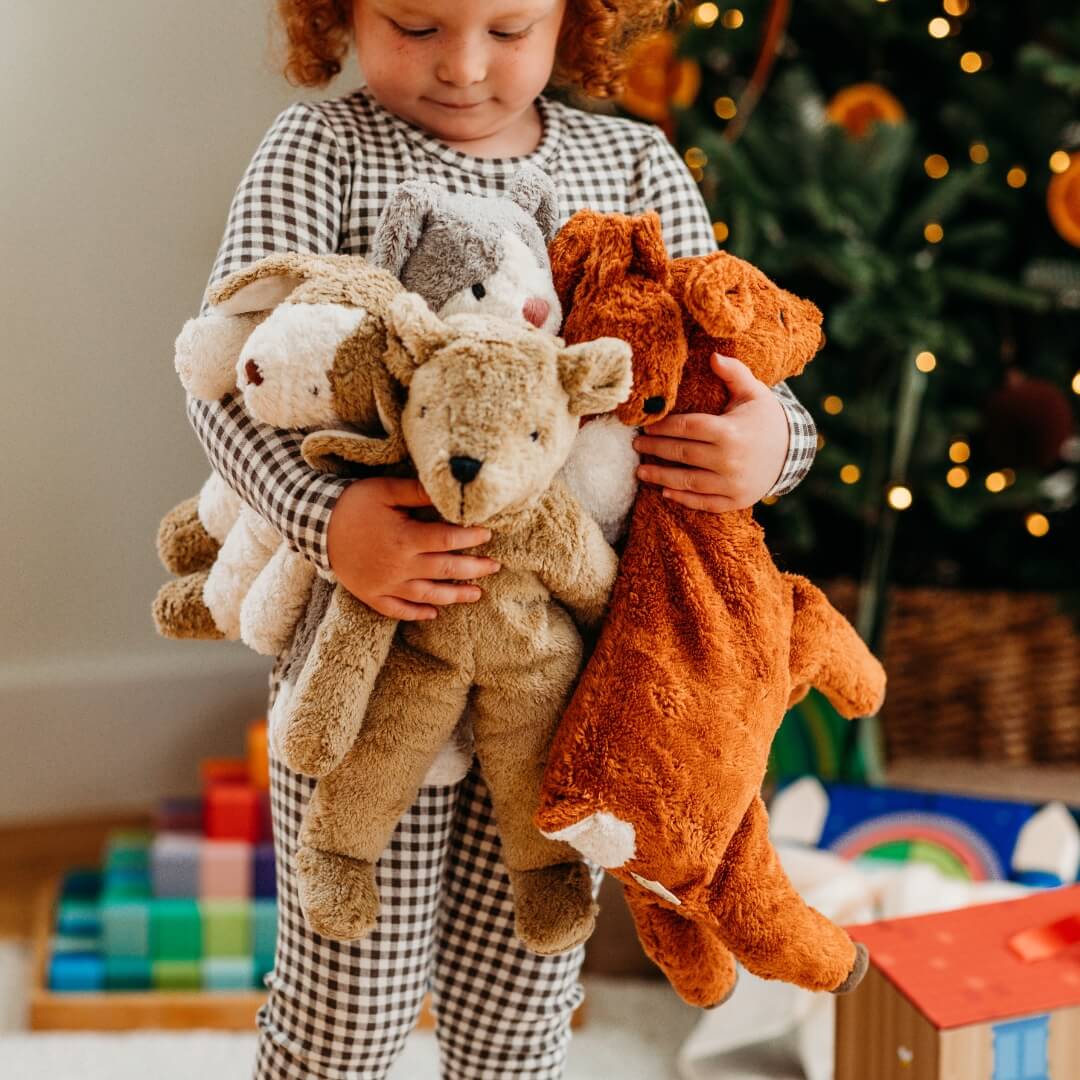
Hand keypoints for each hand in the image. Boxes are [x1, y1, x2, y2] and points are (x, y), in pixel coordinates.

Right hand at [327, 477, 500, 620]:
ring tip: (476, 594)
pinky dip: (417, 614)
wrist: (312, 524)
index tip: (488, 534)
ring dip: (455, 595)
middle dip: (474, 569)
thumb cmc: (352, 503)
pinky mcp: (371, 595)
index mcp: (405, 538)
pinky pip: (397, 610)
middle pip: (445, 569)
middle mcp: (399, 566)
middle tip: (494, 567)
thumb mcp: (386, 491)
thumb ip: (418, 493)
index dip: (471, 537)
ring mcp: (385, 584)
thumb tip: (449, 492)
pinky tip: (434, 614)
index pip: (448, 540)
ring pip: (428, 595)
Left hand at [633, 354, 789, 512]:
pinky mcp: (735, 501)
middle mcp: (729, 460)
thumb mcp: (754, 392)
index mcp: (730, 431)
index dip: (663, 427)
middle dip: (655, 449)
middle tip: (636, 446)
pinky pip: (703, 502)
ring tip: (641, 471)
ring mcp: (732, 483)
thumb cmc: (765, 418)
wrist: (793, 451)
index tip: (646, 427)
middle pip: (682, 453)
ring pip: (687, 481)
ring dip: (661, 477)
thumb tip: (713, 356)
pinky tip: (665, 491)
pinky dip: (683, 498)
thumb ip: (733, 373)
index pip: (687, 428)